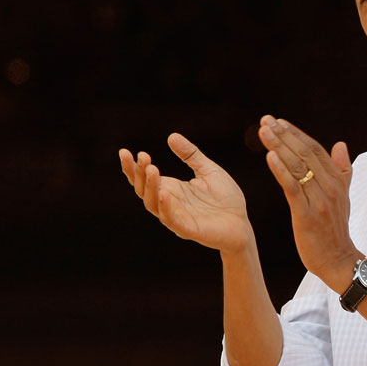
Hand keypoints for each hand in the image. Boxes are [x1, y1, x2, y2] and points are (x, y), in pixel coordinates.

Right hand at [120, 134, 251, 251]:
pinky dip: (166, 207)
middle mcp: (169, 203)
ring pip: (154, 204)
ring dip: (151, 187)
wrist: (242, 223)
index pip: (145, 178)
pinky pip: (172, 220)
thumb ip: (191, 155)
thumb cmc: (225, 198)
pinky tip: (165, 193)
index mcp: (172, 189)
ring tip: (152, 169)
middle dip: (139, 174)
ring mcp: (177, 217)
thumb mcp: (208, 170)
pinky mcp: (189, 229)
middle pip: (144, 190)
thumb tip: (171, 136)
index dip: (132, 167)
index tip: (124, 152)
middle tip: (142, 156)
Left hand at [258, 116, 356, 289]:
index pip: (315, 149)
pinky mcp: (307, 214)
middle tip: (266, 120)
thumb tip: (340, 144)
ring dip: (279, 146)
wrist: (338, 259)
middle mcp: (330, 186)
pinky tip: (269, 157)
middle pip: (305, 153)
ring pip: (297, 166)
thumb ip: (342, 169)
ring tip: (263, 131)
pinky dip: (281, 170)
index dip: (296, 134)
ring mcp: (320, 199)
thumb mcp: (343, 196)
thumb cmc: (335, 229)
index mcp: (337, 179)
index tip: (279, 121)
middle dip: (284, 135)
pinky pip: (293, 188)